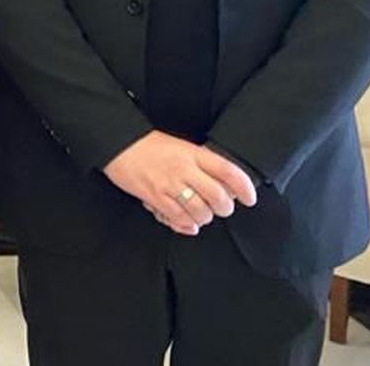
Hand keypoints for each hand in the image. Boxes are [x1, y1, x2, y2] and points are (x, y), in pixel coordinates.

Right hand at [102, 131, 256, 235]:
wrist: (119, 145)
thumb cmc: (148, 145)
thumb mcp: (180, 147)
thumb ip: (200, 163)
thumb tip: (220, 184)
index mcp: (192, 153)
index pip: (227, 171)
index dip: (244, 187)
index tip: (250, 198)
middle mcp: (184, 169)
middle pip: (217, 195)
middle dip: (225, 208)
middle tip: (223, 208)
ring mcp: (169, 184)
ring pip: (200, 211)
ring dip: (205, 218)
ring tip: (202, 215)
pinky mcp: (155, 197)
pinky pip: (178, 218)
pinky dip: (187, 225)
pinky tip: (188, 224)